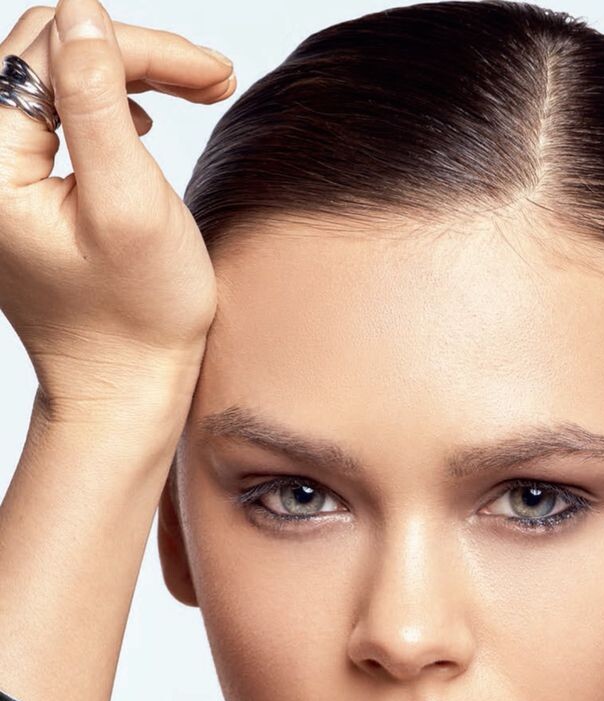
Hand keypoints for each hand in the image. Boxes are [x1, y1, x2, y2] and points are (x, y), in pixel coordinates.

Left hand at [0, 1, 236, 421]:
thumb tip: (84, 14)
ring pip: (55, 80)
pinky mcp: (20, 192)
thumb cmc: (137, 317)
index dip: (139, 49)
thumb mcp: (129, 205)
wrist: (124, 390)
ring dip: (127, 74)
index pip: (55, 52)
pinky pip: (53, 117)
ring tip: (196, 91)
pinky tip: (142, 122)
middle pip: (48, 56)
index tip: (213, 74)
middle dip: (136, 54)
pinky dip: (107, 105)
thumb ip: (98, 101)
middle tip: (212, 78)